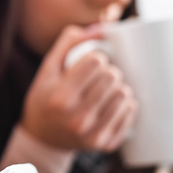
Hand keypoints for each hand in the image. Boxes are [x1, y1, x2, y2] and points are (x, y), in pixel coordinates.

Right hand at [20, 25, 137, 151]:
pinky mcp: (105, 144)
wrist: (42, 138)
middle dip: (108, 71)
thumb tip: (102, 29)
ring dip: (118, 87)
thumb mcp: (47, 69)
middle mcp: (76, 118)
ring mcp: (92, 133)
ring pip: (125, 94)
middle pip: (112, 76)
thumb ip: (69, 43)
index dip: (96, 57)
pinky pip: (130, 112)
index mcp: (60, 97)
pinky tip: (110, 104)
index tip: (89, 63)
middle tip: (97, 76)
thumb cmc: (45, 97)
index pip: (96, 61)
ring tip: (104, 90)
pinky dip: (124, 104)